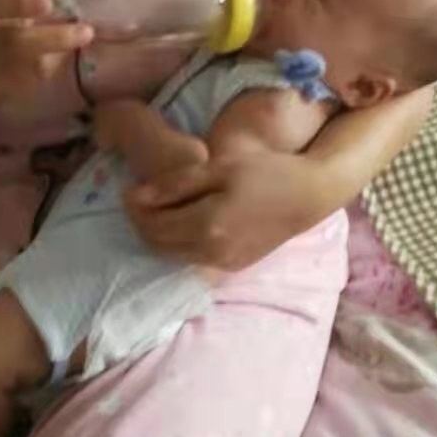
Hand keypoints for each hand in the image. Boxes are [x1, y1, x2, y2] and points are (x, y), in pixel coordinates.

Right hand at [0, 0, 93, 116]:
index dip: (14, 2)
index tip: (46, 2)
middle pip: (12, 44)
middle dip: (53, 39)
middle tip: (87, 32)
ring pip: (28, 67)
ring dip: (56, 53)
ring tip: (74, 37)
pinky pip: (29, 83)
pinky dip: (46, 67)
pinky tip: (51, 56)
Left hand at [124, 148, 326, 271]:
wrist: (308, 196)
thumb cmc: (265, 172)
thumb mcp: (218, 169)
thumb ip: (175, 184)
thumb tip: (135, 195)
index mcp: (207, 226)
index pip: (153, 225)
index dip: (135, 209)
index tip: (129, 190)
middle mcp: (211, 252)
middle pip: (158, 245)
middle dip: (142, 224)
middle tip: (139, 200)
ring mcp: (223, 263)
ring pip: (173, 256)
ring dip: (159, 236)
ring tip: (161, 209)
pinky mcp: (232, 266)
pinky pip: (193, 259)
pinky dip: (179, 244)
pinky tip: (185, 222)